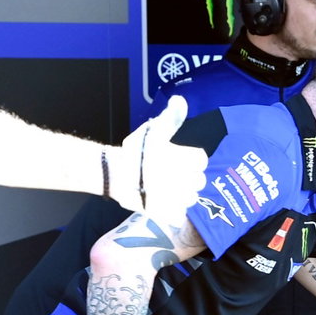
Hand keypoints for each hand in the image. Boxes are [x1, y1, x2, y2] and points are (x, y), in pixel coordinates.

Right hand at [109, 95, 207, 224]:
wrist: (115, 174)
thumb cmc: (136, 151)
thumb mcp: (154, 130)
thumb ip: (172, 117)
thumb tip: (180, 99)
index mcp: (192, 159)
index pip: (200, 160)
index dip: (187, 160)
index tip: (174, 160)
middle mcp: (193, 180)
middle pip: (198, 180)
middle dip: (185, 178)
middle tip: (167, 175)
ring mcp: (183, 199)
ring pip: (190, 198)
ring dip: (180, 195)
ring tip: (163, 189)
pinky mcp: (173, 214)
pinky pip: (180, 214)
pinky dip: (172, 211)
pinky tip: (161, 203)